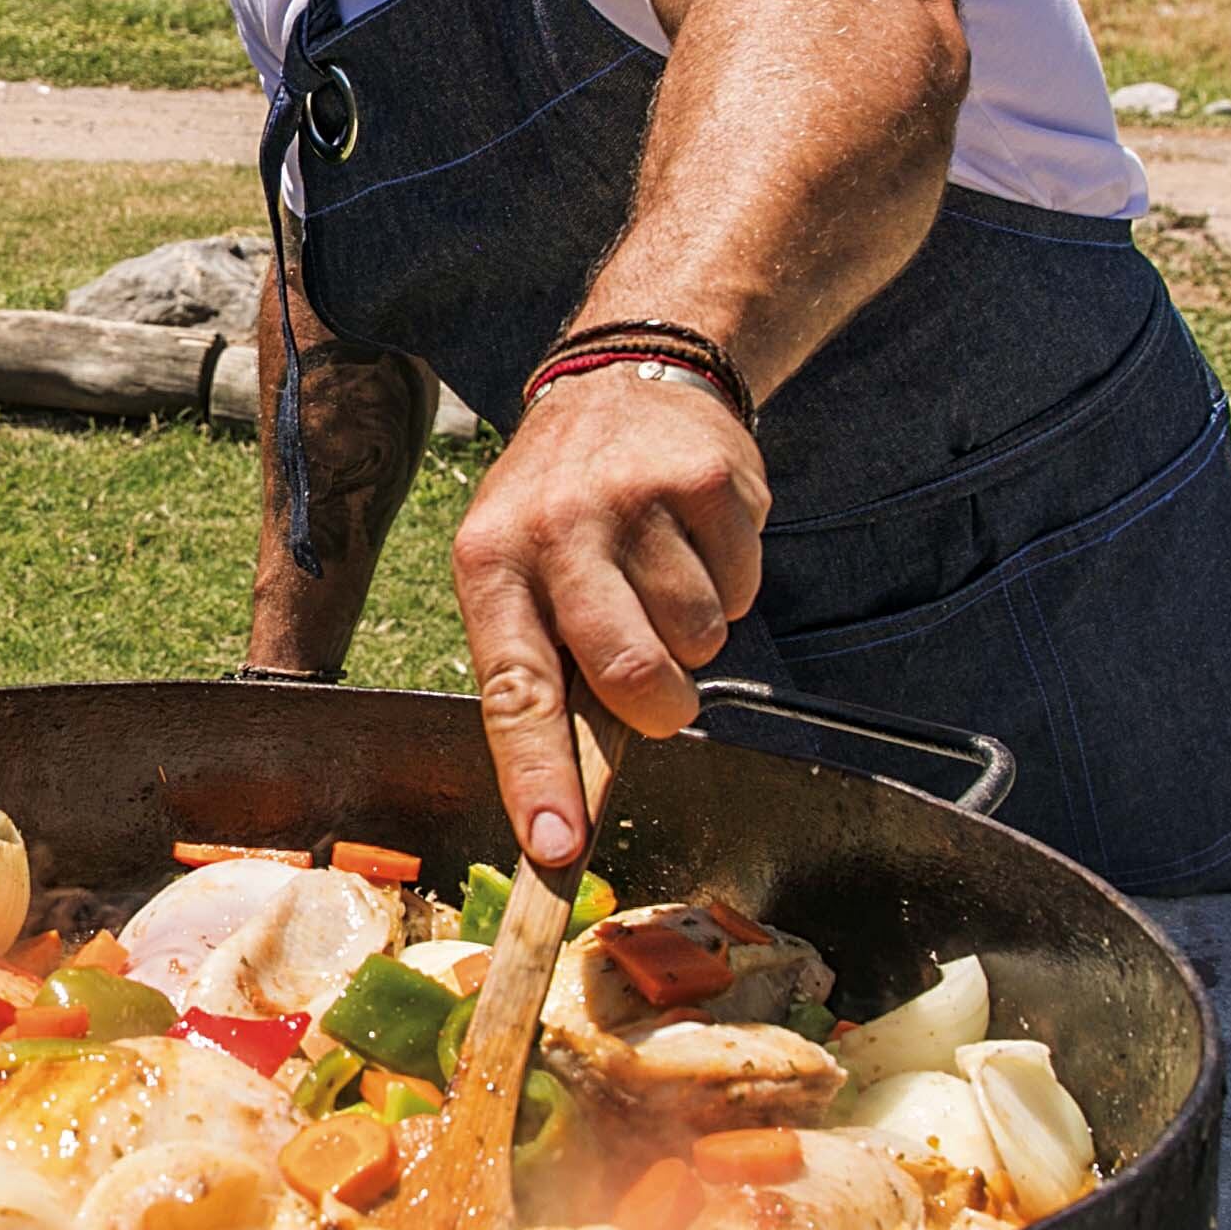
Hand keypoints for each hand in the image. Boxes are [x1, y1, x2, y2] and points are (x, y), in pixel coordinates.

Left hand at [448, 364, 767, 867]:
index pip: (514, 691)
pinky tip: (694, 538)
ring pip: (698, 638)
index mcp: (488, 564)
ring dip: (694, 636)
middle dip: (658, 709)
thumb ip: (543, 670)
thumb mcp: (517, 572)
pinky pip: (742, 587)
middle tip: (657, 691)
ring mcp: (632, 499)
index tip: (557, 848)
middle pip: (628, 674)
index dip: (538, 776)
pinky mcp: (705, 478)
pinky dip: (729, 583)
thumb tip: (571, 803)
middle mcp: (553, 528)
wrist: (620, 381)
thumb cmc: (561, 514)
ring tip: (662, 577)